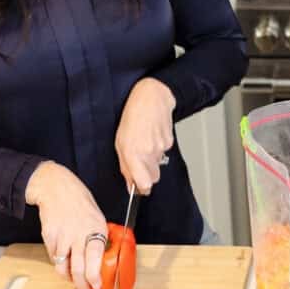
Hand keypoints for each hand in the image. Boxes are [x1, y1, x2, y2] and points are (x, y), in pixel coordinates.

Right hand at [25, 161, 106, 288]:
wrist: (57, 189)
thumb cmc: (80, 203)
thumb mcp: (97, 218)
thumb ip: (99, 238)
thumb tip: (102, 259)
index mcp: (96, 229)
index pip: (95, 258)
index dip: (95, 276)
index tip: (97, 286)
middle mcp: (79, 234)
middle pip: (78, 268)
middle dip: (81, 285)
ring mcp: (62, 236)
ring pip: (63, 266)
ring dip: (68, 277)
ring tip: (73, 280)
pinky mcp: (49, 237)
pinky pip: (54, 257)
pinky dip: (59, 262)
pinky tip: (64, 260)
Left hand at [114, 77, 176, 194]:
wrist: (150, 98)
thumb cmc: (132, 118)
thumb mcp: (120, 143)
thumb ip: (125, 166)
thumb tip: (130, 184)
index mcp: (133, 154)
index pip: (144, 185)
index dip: (142, 189)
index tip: (139, 188)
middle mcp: (148, 153)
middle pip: (154, 178)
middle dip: (147, 174)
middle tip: (140, 161)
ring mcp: (161, 147)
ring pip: (158, 165)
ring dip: (152, 160)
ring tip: (145, 143)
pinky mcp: (169, 142)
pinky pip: (164, 153)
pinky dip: (159, 148)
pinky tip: (153, 136)